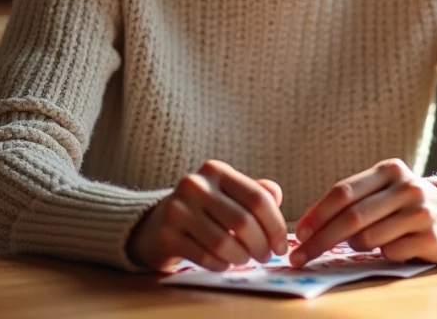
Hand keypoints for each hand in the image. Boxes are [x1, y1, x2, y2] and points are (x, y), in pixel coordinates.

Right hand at [126, 160, 287, 271]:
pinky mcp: (166, 235)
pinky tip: (224, 263)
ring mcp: (178, 209)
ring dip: (241, 257)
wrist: (155, 223)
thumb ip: (255, 193)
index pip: (257, 198)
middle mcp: (195, 185)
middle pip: (243, 222)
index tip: (282, 246)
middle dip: (261, 245)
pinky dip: (220, 264)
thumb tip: (276, 197)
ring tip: (244, 260)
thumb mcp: (228, 193)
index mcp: (216, 170)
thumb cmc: (203, 209)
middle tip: (265, 257)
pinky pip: (204, 256)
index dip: (275, 226)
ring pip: (223, 242)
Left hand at [290, 158, 436, 266]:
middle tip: (300, 258)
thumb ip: (352, 201)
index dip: (317, 214)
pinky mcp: (430, 237)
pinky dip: (383, 254)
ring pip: (368, 238)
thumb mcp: (383, 191)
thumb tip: (309, 228)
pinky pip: (390, 253)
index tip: (298, 235)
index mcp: (389, 170)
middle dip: (321, 240)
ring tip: (364, 242)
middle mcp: (406, 187)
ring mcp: (421, 212)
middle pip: (352, 217)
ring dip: (356, 247)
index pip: (343, 192)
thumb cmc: (404, 204)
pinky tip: (393, 246)